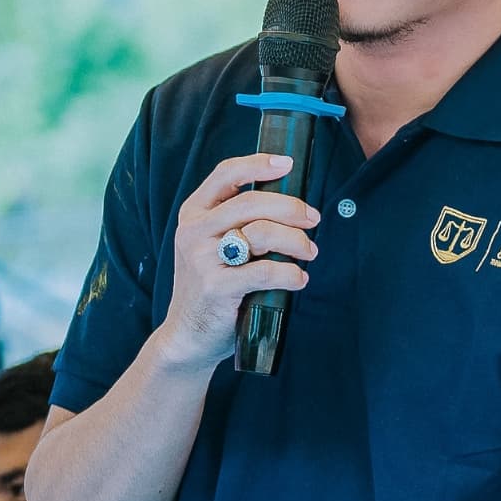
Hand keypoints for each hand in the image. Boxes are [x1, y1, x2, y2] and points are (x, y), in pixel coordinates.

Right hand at [152, 151, 320, 369]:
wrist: (188, 335)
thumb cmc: (213, 286)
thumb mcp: (215, 246)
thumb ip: (239, 222)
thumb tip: (292, 204)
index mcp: (194, 214)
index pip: (225, 175)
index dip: (258, 165)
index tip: (288, 164)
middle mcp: (194, 231)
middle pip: (251, 203)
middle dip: (291, 208)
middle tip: (313, 220)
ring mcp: (202, 259)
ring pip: (261, 233)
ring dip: (295, 241)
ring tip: (309, 252)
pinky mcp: (215, 287)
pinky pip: (264, 271)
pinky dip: (290, 273)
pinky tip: (298, 278)